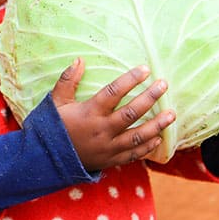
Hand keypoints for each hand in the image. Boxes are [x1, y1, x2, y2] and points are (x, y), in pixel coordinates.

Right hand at [51, 58, 174, 171]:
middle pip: (131, 113)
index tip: (146, 69)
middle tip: (164, 85)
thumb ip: (68, 80)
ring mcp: (108, 147)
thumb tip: (80, 60)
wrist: (46, 160)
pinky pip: (133, 154)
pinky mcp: (111, 160)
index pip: (113, 92)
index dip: (130, 80)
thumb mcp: (56, 102)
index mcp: (89, 113)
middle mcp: (101, 130)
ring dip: (157, 125)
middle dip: (149, 98)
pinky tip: (159, 137)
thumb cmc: (52, 127)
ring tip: (172, 114)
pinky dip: (147, 147)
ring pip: (137, 136)